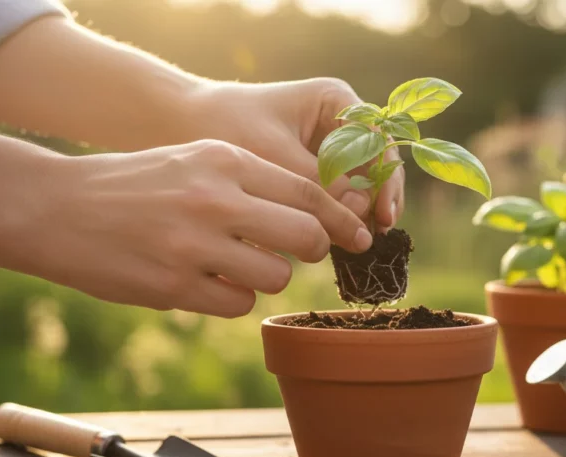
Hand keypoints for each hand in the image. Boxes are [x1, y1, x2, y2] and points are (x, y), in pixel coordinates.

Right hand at [33, 139, 371, 316]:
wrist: (56, 207)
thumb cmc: (136, 183)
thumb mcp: (194, 158)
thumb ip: (251, 181)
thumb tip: (314, 218)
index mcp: (224, 160)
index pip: (309, 190)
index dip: (342, 218)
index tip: (358, 235)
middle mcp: (214, 199)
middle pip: (305, 236)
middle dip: (313, 250)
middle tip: (299, 253)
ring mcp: (193, 245)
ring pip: (274, 278)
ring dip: (266, 278)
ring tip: (234, 265)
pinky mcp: (173, 287)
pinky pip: (237, 305)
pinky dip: (231, 298)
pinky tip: (204, 282)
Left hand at [188, 78, 405, 231]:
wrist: (179, 124)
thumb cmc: (223, 127)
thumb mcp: (271, 156)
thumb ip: (316, 184)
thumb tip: (359, 216)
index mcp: (336, 101)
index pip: (380, 142)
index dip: (386, 181)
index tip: (381, 215)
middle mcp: (341, 122)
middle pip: (378, 167)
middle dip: (378, 202)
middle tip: (372, 237)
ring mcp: (330, 148)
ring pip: (362, 186)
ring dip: (362, 214)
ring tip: (356, 245)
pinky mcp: (314, 172)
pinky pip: (339, 197)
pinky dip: (341, 219)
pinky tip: (337, 243)